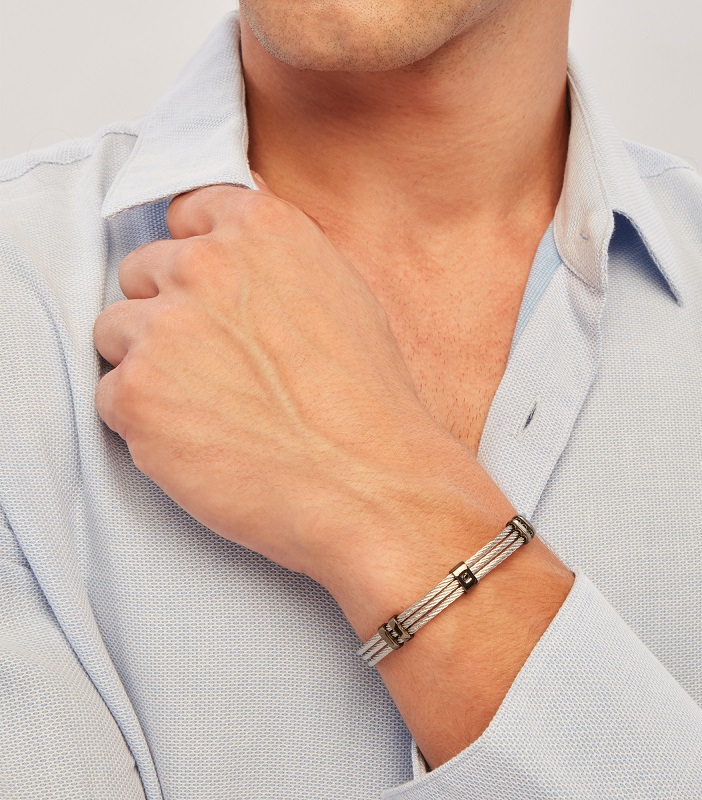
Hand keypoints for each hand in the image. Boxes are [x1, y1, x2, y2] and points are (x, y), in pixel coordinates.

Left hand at [93, 175, 487, 591]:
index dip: (196, 257)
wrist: (369, 484)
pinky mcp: (136, 392)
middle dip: (169, 311)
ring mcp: (164, 326)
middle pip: (144, 269)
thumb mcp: (344, 295)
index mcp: (262, 230)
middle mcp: (206, 264)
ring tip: (208, 407)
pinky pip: (110, 392)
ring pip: (117, 330)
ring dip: (150, 363)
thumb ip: (280, 255)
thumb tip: (236, 230)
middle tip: (216, 364)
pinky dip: (143, 419)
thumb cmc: (367, 401)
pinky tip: (199, 439)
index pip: (188, 212)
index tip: (211, 295)